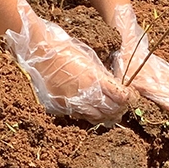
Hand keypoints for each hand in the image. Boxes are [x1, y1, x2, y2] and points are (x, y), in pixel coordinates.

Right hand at [3, 0, 136, 122]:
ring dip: (104, 114)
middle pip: (111, 111)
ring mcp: (70, 103)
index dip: (129, 98)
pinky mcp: (59, 106)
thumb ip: (102, 76)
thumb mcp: (89, 59)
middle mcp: (84, 95)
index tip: (131, 96)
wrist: (37, 51)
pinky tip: (88, 107)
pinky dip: (87, 113)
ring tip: (107, 109)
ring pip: (96, 118)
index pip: (121, 97)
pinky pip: (79, 116)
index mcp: (94, 79)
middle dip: (120, 108)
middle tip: (122, 105)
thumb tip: (114, 88)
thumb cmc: (64, 49)